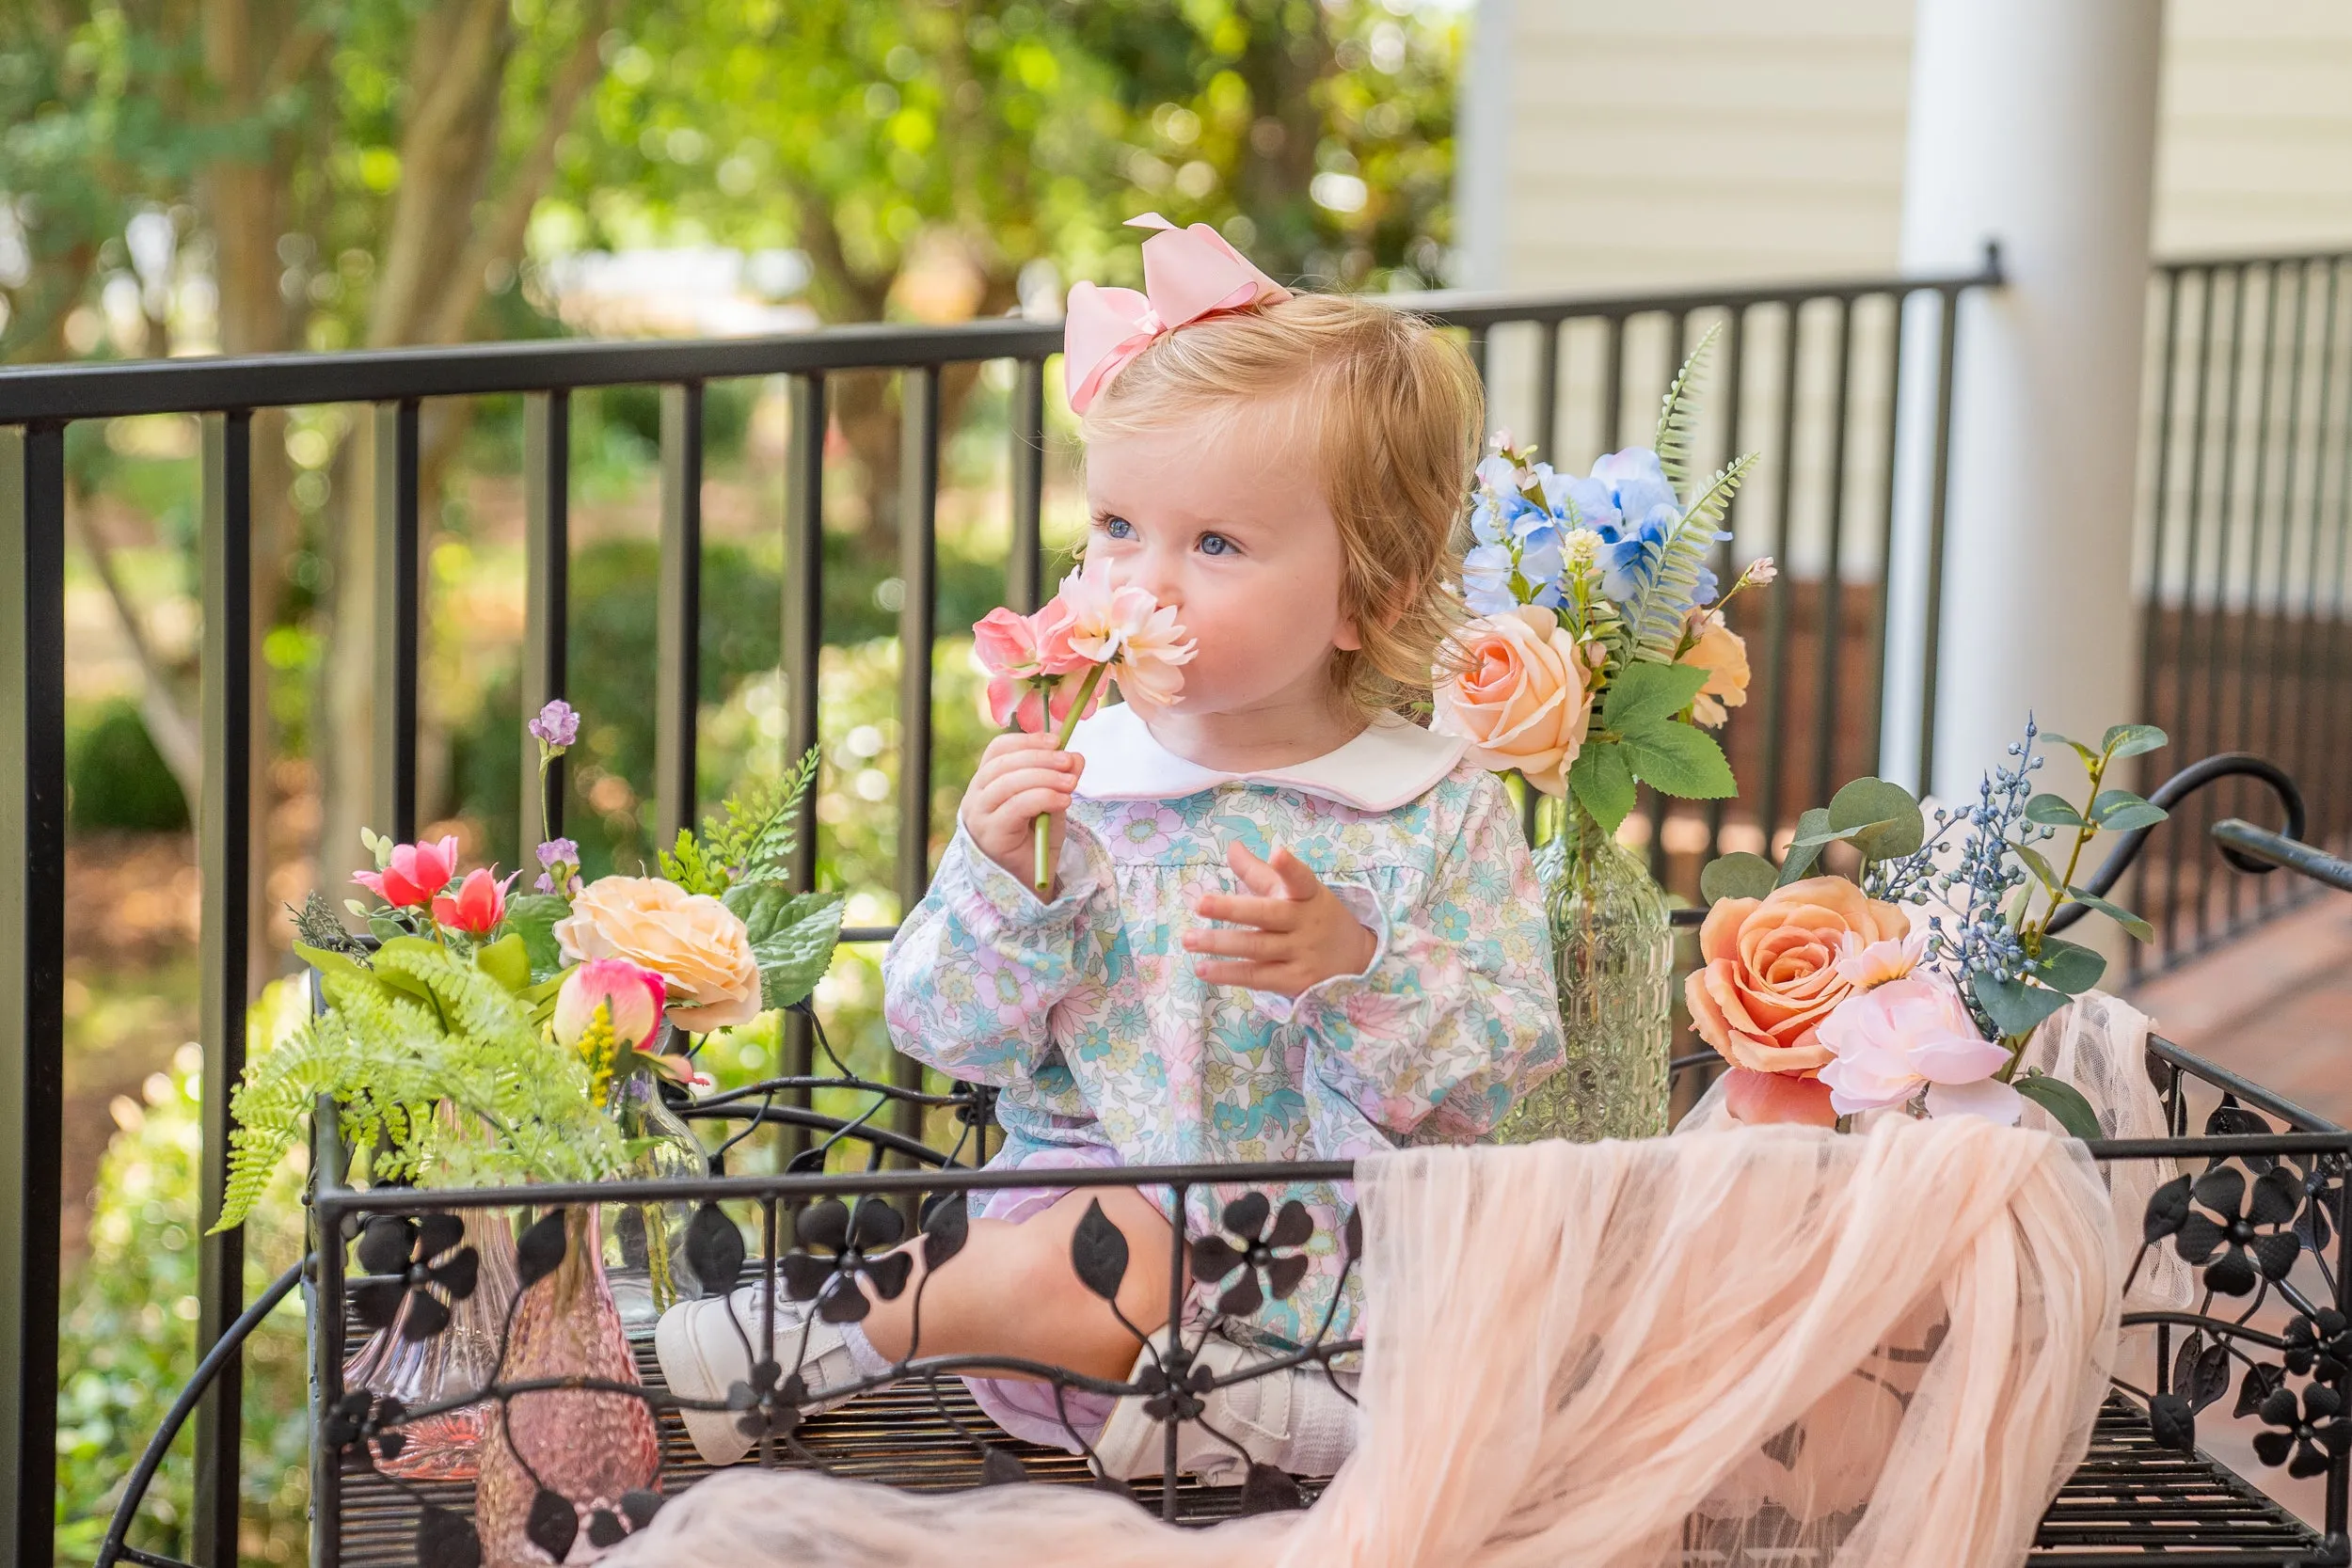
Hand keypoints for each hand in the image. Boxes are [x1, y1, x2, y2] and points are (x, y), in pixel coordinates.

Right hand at [959, 733, 1084, 894]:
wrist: (1030, 882)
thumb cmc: (1036, 841)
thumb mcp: (1053, 802)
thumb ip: (1061, 779)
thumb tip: (1077, 756)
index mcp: (987, 783)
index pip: (998, 750)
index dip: (1027, 740)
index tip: (1056, 741)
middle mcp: (976, 796)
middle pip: (1004, 763)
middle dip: (1041, 758)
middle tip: (1069, 762)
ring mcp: (979, 816)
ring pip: (1009, 782)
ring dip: (1045, 777)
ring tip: (1072, 784)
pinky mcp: (990, 834)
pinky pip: (1016, 806)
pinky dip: (1043, 798)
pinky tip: (1063, 802)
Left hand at [1183, 840, 1377, 997]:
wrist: (1355, 958)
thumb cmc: (1313, 916)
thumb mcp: (1295, 892)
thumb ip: (1259, 873)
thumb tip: (1231, 848)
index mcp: (1307, 895)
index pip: (1301, 879)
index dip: (1289, 868)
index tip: (1278, 853)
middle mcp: (1305, 923)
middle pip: (1267, 915)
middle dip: (1232, 909)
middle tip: (1200, 904)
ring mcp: (1301, 953)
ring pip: (1256, 947)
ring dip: (1220, 944)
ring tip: (1189, 939)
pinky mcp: (1294, 981)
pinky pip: (1257, 977)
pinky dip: (1229, 974)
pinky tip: (1202, 968)